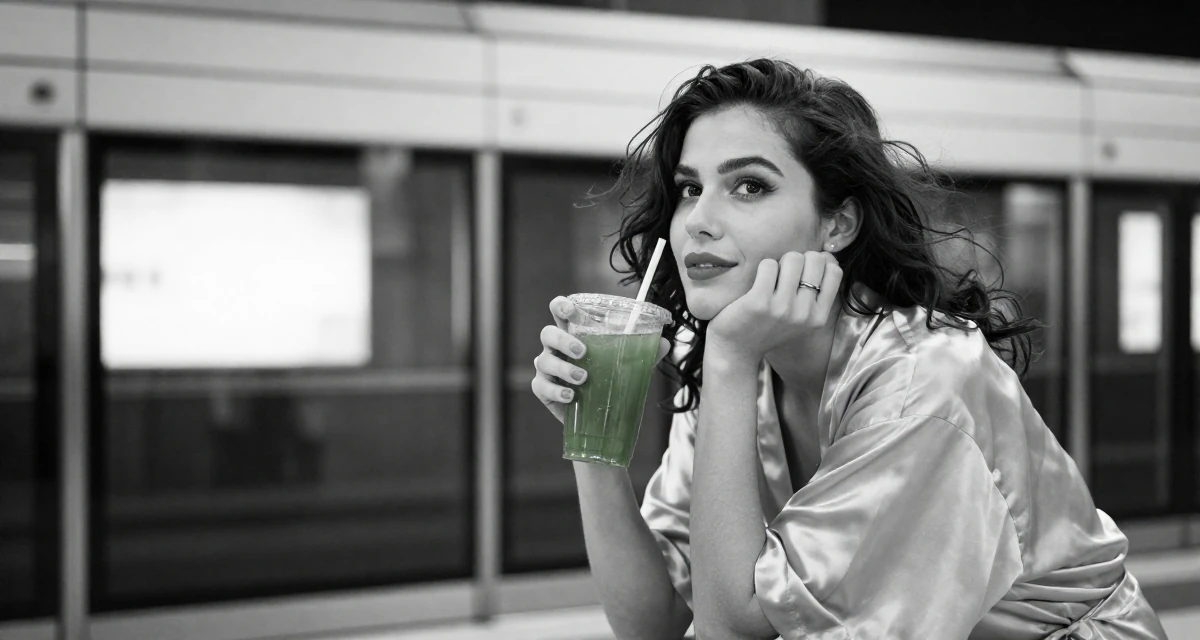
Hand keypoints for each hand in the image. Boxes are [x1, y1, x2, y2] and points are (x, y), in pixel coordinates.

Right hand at [531, 296, 671, 423]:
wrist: (599, 416)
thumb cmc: (608, 380)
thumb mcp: (628, 364)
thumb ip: (644, 352)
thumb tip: (665, 342)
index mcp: (573, 332)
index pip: (560, 311)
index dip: (561, 306)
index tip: (570, 310)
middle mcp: (556, 347)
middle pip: (547, 333)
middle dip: (562, 339)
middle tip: (583, 351)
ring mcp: (547, 368)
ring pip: (543, 361)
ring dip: (563, 368)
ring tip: (583, 378)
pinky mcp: (543, 389)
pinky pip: (541, 386)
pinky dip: (556, 392)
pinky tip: (571, 397)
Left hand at [706, 251, 841, 362]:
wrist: (736, 350)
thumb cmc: (767, 327)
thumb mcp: (801, 318)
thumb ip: (816, 293)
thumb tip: (826, 255)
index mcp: (818, 317)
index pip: (835, 272)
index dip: (820, 262)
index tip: (804, 269)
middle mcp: (804, 314)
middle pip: (814, 260)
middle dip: (798, 259)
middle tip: (784, 273)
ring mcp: (783, 308)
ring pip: (793, 259)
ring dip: (779, 263)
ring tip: (770, 278)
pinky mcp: (760, 302)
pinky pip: (769, 265)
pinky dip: (763, 268)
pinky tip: (758, 283)